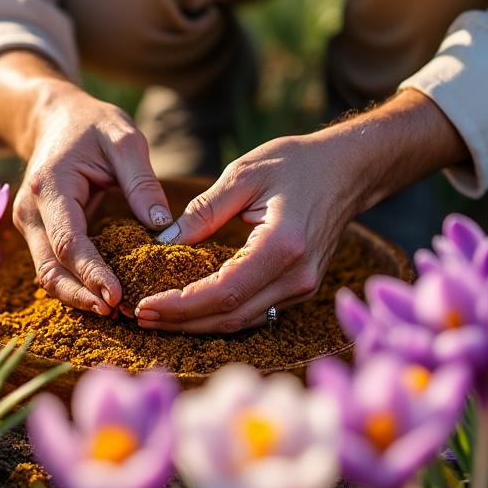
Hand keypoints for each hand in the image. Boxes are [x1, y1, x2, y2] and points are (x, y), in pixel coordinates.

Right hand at [0, 51, 172, 315]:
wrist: (55, 118)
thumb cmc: (92, 125)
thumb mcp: (124, 138)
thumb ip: (141, 181)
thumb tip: (163, 226)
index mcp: (50, 185)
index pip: (68, 241)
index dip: (91, 272)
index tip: (118, 296)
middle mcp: (31, 210)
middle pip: (50, 268)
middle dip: (82, 295)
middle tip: (120, 313)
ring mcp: (31, 224)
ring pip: (48, 274)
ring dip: (78, 296)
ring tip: (116, 312)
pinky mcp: (39, 233)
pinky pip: (55, 266)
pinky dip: (76, 284)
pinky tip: (105, 297)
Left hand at [133, 133, 360, 331]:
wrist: (348, 171)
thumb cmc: (297, 163)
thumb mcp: (244, 173)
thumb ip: (204, 210)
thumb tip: (164, 241)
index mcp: (283, 246)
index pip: (225, 292)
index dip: (182, 306)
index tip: (146, 305)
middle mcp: (297, 276)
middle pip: (231, 317)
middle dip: (182, 322)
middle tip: (140, 316)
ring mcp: (302, 287)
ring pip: (243, 321)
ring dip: (197, 324)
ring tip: (156, 317)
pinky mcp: (299, 288)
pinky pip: (254, 311)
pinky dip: (219, 315)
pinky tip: (190, 309)